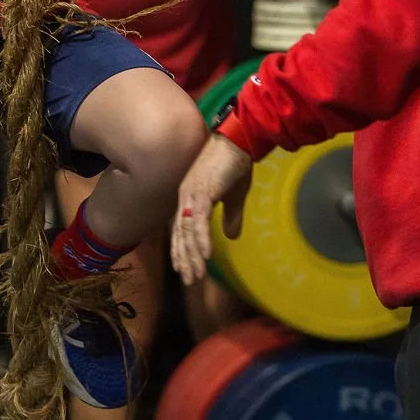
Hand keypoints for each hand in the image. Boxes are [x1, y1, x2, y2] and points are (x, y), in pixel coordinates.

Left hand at [171, 135, 252, 284]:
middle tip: (188, 280)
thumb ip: (232, 216)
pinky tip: (206, 256)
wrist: (238, 139)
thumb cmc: (236, 163)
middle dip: (184, 259)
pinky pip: (199, 221)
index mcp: (190, 197)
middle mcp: (186, 197)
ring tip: (196, 276)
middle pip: (180, 234)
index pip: (181, 229)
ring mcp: (192, 195)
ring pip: (187, 231)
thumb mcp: (235, 195)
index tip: (183, 269)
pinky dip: (201, 240)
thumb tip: (231, 237)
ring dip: (192, 255)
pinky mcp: (203, 192)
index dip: (181, 249)